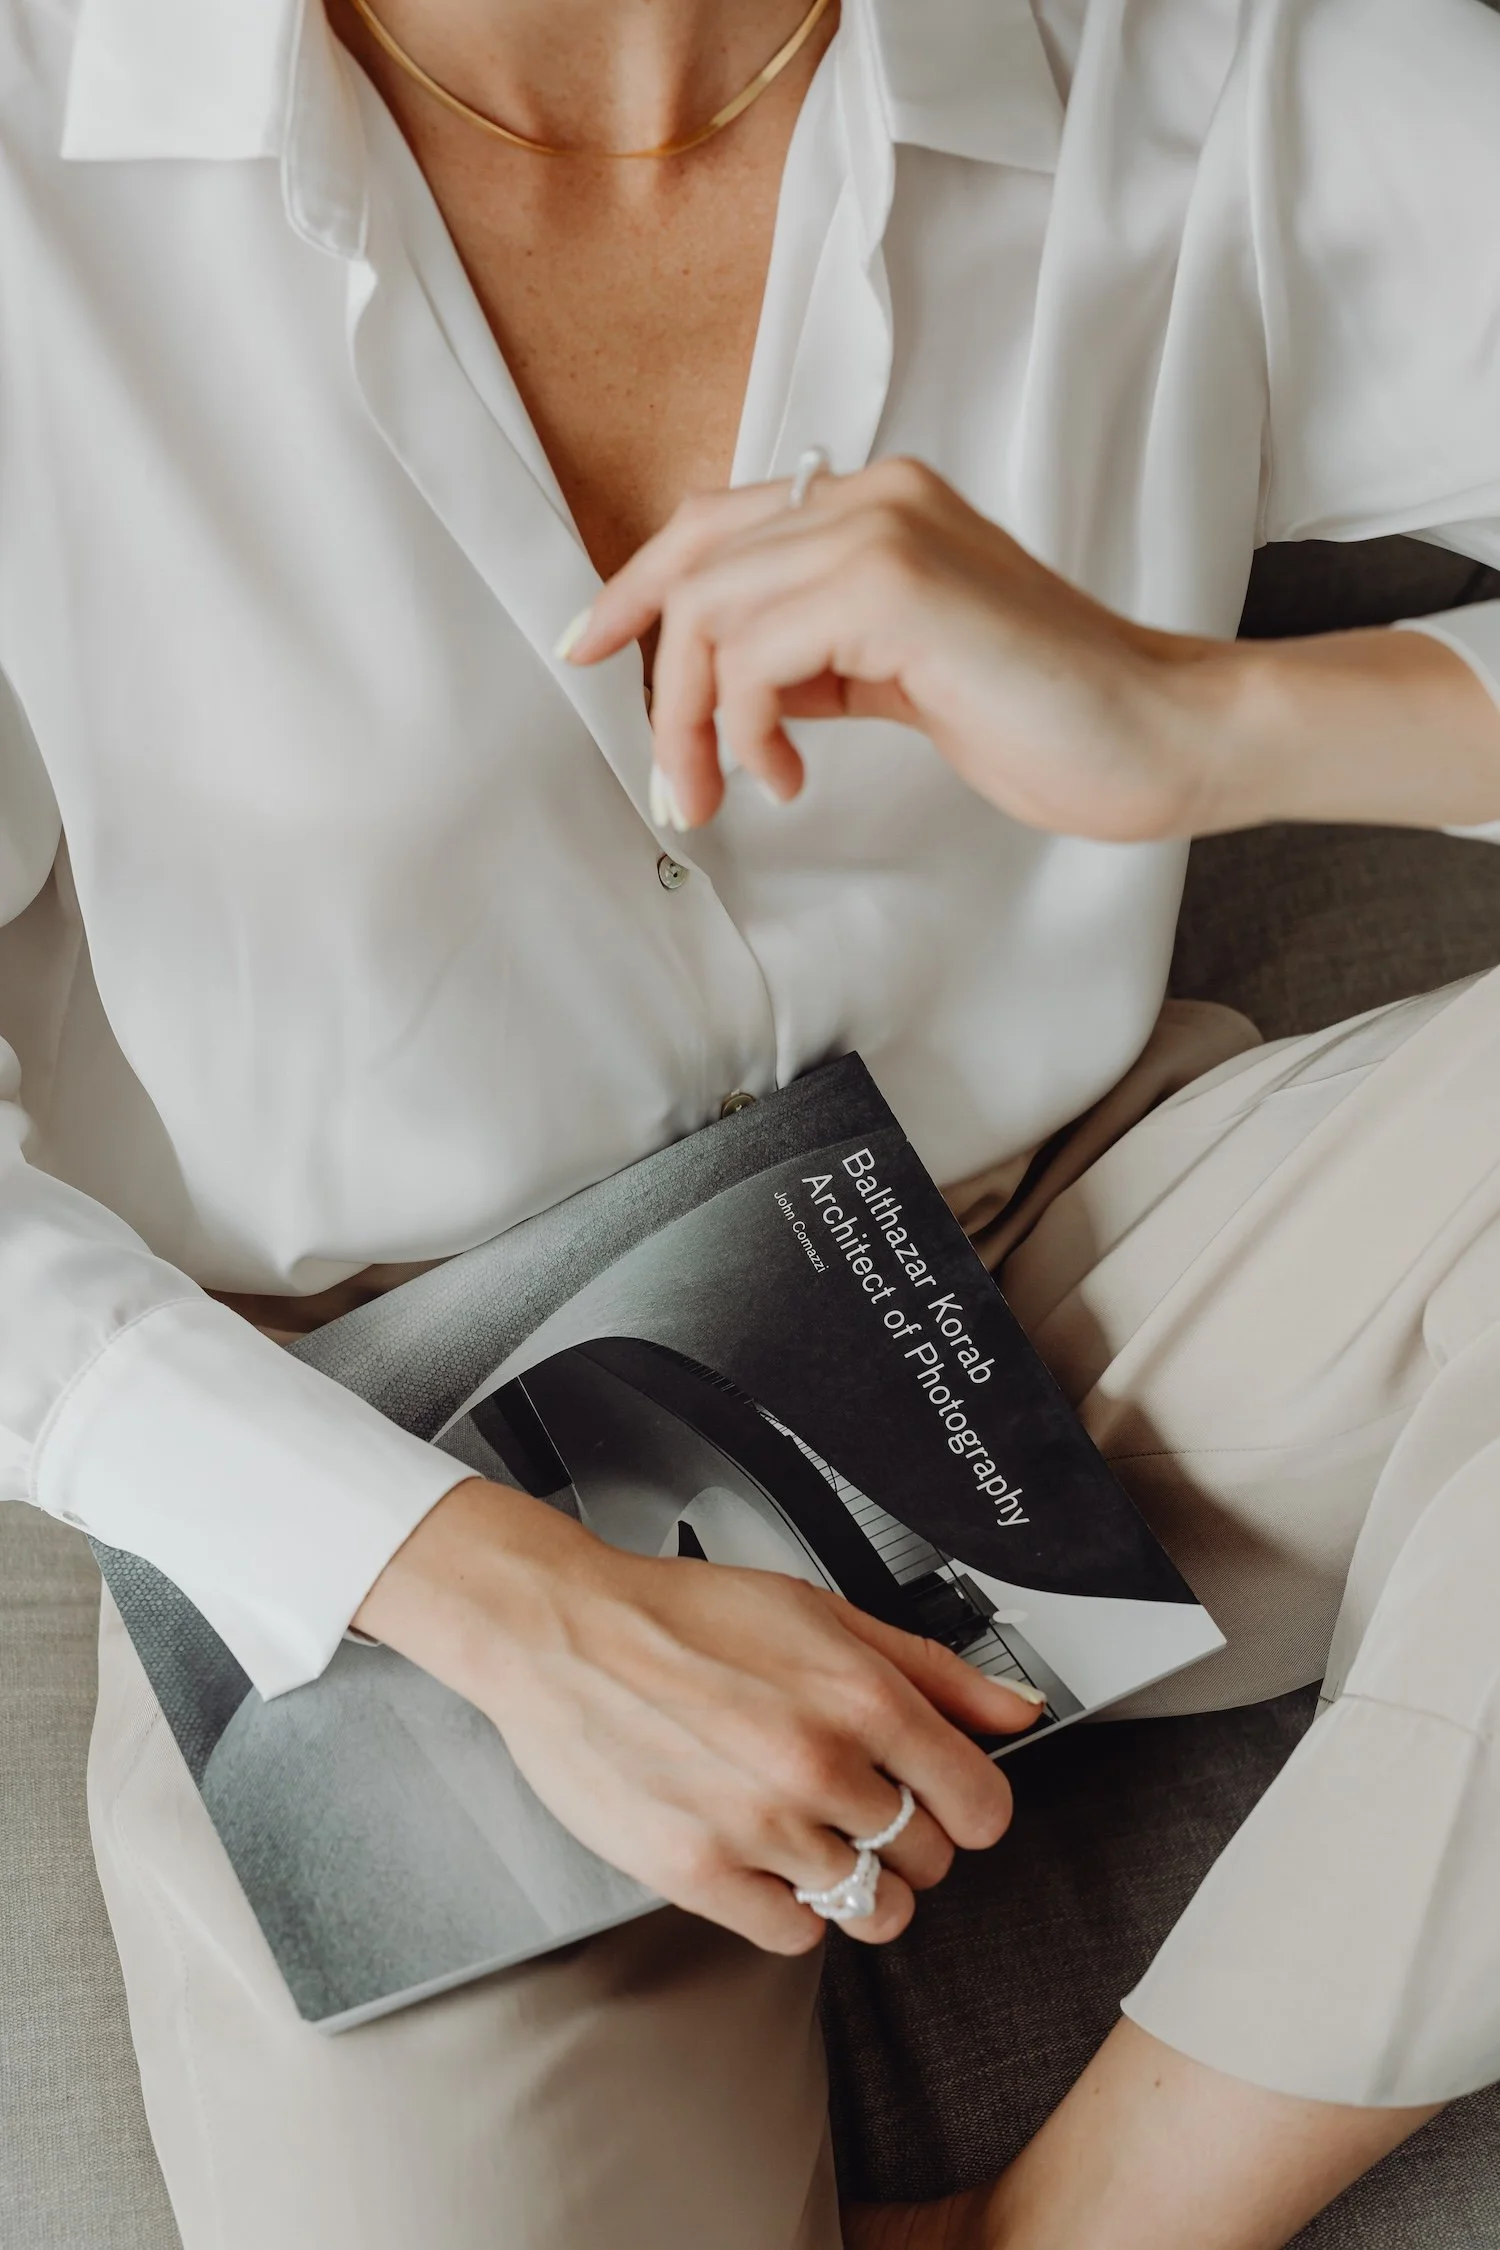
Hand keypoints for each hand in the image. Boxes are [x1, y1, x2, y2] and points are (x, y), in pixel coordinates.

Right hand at [354, 1477, 1041, 1953]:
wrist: (564, 1635)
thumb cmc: (683, 1617)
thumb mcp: (822, 1614)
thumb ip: (930, 1670)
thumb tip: (1016, 1711)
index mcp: (860, 1695)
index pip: (981, 1806)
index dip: (968, 1807)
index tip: (944, 1801)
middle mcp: (818, 1764)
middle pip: (928, 1859)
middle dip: (906, 1836)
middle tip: (857, 1802)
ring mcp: (760, 1826)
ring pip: (871, 1907)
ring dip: (856, 1880)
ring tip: (813, 1836)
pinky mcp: (699, 1873)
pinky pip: (796, 1933)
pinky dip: (790, 1905)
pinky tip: (765, 1857)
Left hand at [568, 456, 1213, 840]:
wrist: (1156, 733)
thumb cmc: (1048, 714)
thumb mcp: (901, 676)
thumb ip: (818, 657)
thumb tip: (730, 685)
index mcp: (877, 505)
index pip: (712, 526)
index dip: (635, 589)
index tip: (589, 651)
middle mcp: (873, 496)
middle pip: (694, 567)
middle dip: (661, 689)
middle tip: (676, 782)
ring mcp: (884, 531)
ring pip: (709, 613)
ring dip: (694, 723)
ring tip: (730, 792)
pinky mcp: (894, 586)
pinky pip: (754, 656)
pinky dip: (748, 730)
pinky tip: (791, 777)